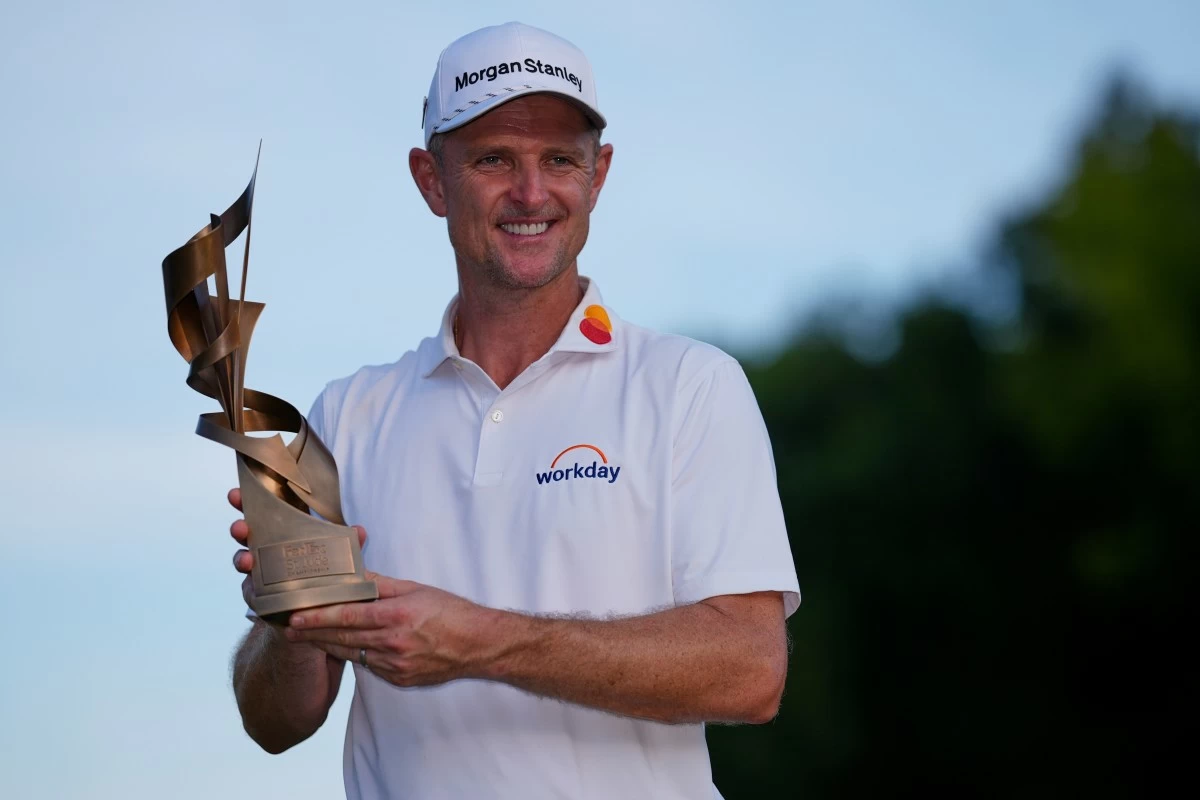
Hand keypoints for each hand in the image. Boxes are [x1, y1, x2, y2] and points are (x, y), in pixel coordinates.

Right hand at [229, 487, 367, 609]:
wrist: (317, 612)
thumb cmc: (323, 576)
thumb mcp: (339, 557)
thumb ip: (349, 545)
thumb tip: (359, 530)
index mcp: (282, 533)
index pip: (264, 513)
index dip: (248, 502)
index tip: (237, 493)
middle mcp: (266, 550)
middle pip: (247, 535)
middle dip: (239, 528)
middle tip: (241, 527)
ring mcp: (260, 573)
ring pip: (244, 562)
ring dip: (241, 559)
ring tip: (247, 560)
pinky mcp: (260, 597)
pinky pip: (250, 592)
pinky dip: (250, 590)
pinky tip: (253, 588)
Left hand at [283, 576, 498, 687]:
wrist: (478, 645)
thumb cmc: (452, 613)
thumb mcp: (417, 589)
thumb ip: (382, 585)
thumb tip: (355, 575)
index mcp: (397, 617)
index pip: (348, 616)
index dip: (318, 617)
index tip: (295, 615)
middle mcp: (393, 643)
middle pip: (342, 638)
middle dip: (312, 632)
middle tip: (287, 626)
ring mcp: (395, 665)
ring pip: (351, 653)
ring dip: (326, 645)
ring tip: (304, 636)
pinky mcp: (399, 678)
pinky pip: (368, 665)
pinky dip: (353, 654)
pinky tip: (339, 647)